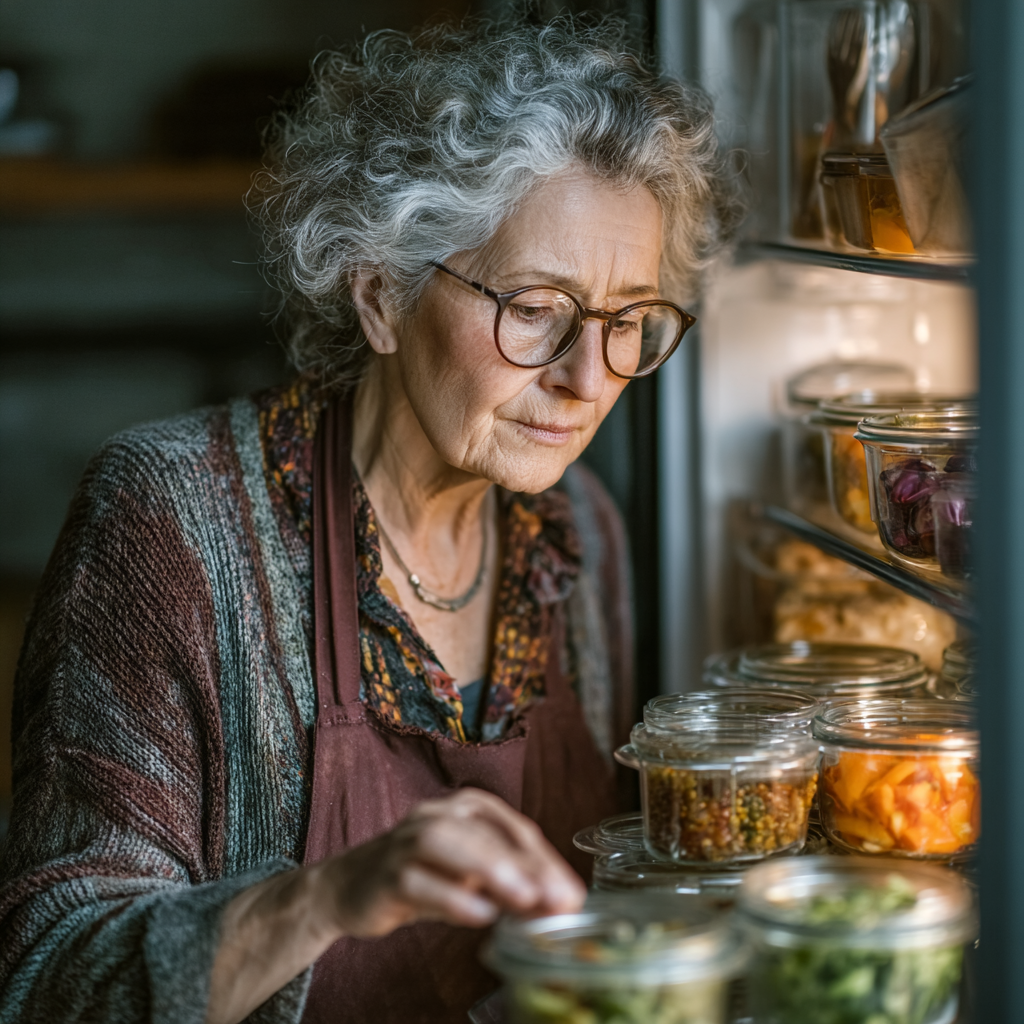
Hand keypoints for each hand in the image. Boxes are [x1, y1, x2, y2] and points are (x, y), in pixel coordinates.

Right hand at [313, 788, 585, 936]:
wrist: (349, 888)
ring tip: (523, 896)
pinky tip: (479, 915)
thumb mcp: (471, 879)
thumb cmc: (421, 876)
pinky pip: (417, 881)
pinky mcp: (385, 873)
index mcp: (464, 809)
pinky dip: (450, 898)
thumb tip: (560, 903)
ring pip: (447, 843)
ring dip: (490, 868)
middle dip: (526, 865)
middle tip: (558, 897)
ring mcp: (407, 841)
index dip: (546, 861)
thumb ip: (510, 886)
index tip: (573, 894)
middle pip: (485, 833)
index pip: (514, 828)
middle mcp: (437, 815)